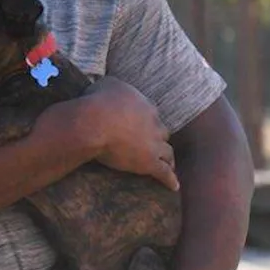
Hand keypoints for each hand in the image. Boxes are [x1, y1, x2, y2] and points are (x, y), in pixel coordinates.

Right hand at [79, 77, 178, 191]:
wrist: (95, 122)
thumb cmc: (97, 102)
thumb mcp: (107, 83)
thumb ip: (115, 86)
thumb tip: (113, 88)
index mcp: (145, 106)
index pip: (151, 114)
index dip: (146, 121)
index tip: (141, 125)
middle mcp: (154, 124)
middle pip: (162, 133)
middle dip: (159, 138)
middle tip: (154, 144)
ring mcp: (153, 144)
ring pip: (167, 153)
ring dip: (168, 158)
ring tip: (169, 164)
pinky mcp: (149, 163)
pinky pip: (164, 173)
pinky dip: (170, 179)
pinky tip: (174, 186)